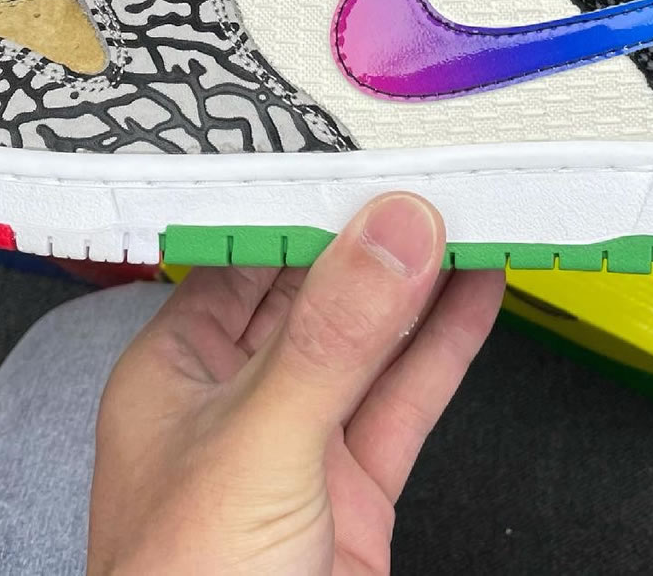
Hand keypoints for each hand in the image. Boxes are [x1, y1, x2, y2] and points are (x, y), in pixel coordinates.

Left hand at [87, 193, 504, 575]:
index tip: (370, 159)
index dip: (309, 203)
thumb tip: (390, 233)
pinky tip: (478, 297)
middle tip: (439, 182)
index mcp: (174, 371)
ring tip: (474, 218)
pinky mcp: (351, 492)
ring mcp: (297, 446)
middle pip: (315, 293)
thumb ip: (332, 338)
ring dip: (423, 286)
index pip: (246, 255)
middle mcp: (233, 400)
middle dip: (377, 240)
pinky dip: (445, 348)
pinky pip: (404, 400)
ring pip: (370, 343)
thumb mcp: (259, 446)